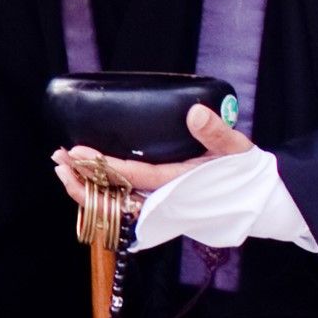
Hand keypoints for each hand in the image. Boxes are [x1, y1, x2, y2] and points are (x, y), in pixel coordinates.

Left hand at [50, 103, 252, 210]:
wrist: (258, 199)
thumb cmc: (246, 172)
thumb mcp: (236, 147)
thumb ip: (216, 132)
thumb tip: (195, 113)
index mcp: (178, 184)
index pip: (132, 177)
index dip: (103, 166)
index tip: (77, 152)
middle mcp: (163, 200)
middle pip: (113, 199)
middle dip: (83, 181)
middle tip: (58, 160)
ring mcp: (159, 205)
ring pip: (114, 204)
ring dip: (87, 188)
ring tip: (63, 170)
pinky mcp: (159, 204)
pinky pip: (124, 204)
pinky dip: (102, 193)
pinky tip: (87, 180)